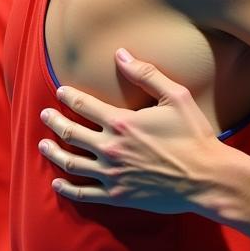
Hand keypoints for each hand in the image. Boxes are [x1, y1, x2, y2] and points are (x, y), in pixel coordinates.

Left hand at [38, 48, 225, 213]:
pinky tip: (57, 182)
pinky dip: (66, 188)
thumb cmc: (194, 135)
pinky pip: (83, 193)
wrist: (206, 177)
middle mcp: (111, 148)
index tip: (60, 92)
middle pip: (70, 133)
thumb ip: (146, 75)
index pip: (84, 106)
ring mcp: (112, 174)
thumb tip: (121, 54)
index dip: (68, 97)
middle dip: (54, 122)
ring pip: (70, 163)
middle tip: (44, 115)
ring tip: (43, 145)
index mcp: (123, 122)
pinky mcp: (117, 195)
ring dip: (53, 152)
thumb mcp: (176, 97)